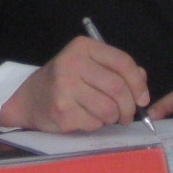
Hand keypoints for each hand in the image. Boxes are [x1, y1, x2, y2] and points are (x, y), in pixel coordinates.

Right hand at [0, 36, 149, 132]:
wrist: (29, 100)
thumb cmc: (65, 82)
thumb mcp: (89, 67)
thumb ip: (117, 70)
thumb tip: (142, 83)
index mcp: (82, 47)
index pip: (122, 62)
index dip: (138, 83)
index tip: (142, 99)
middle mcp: (72, 62)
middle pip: (118, 88)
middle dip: (128, 107)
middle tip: (125, 116)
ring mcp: (64, 86)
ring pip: (108, 109)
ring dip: (112, 118)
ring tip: (105, 117)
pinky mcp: (61, 110)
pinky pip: (94, 123)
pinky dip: (95, 125)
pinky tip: (84, 119)